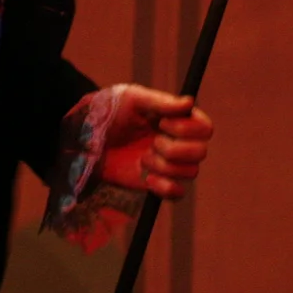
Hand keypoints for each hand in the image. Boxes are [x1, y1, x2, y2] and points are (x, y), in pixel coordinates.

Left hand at [97, 86, 213, 199]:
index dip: (188, 129)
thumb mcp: (133, 99)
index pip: (205, 128)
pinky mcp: (158, 183)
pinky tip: (148, 178)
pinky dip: (165, 188)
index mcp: (178, 120)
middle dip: (175, 150)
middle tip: (152, 143)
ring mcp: (170, 164)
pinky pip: (177, 193)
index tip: (162, 124)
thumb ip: (162, 102)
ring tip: (143, 158)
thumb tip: (189, 102)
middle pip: (201, 152)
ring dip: (165, 166)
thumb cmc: (110, 111)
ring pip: (190, 172)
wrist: (87, 140)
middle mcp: (180, 142)